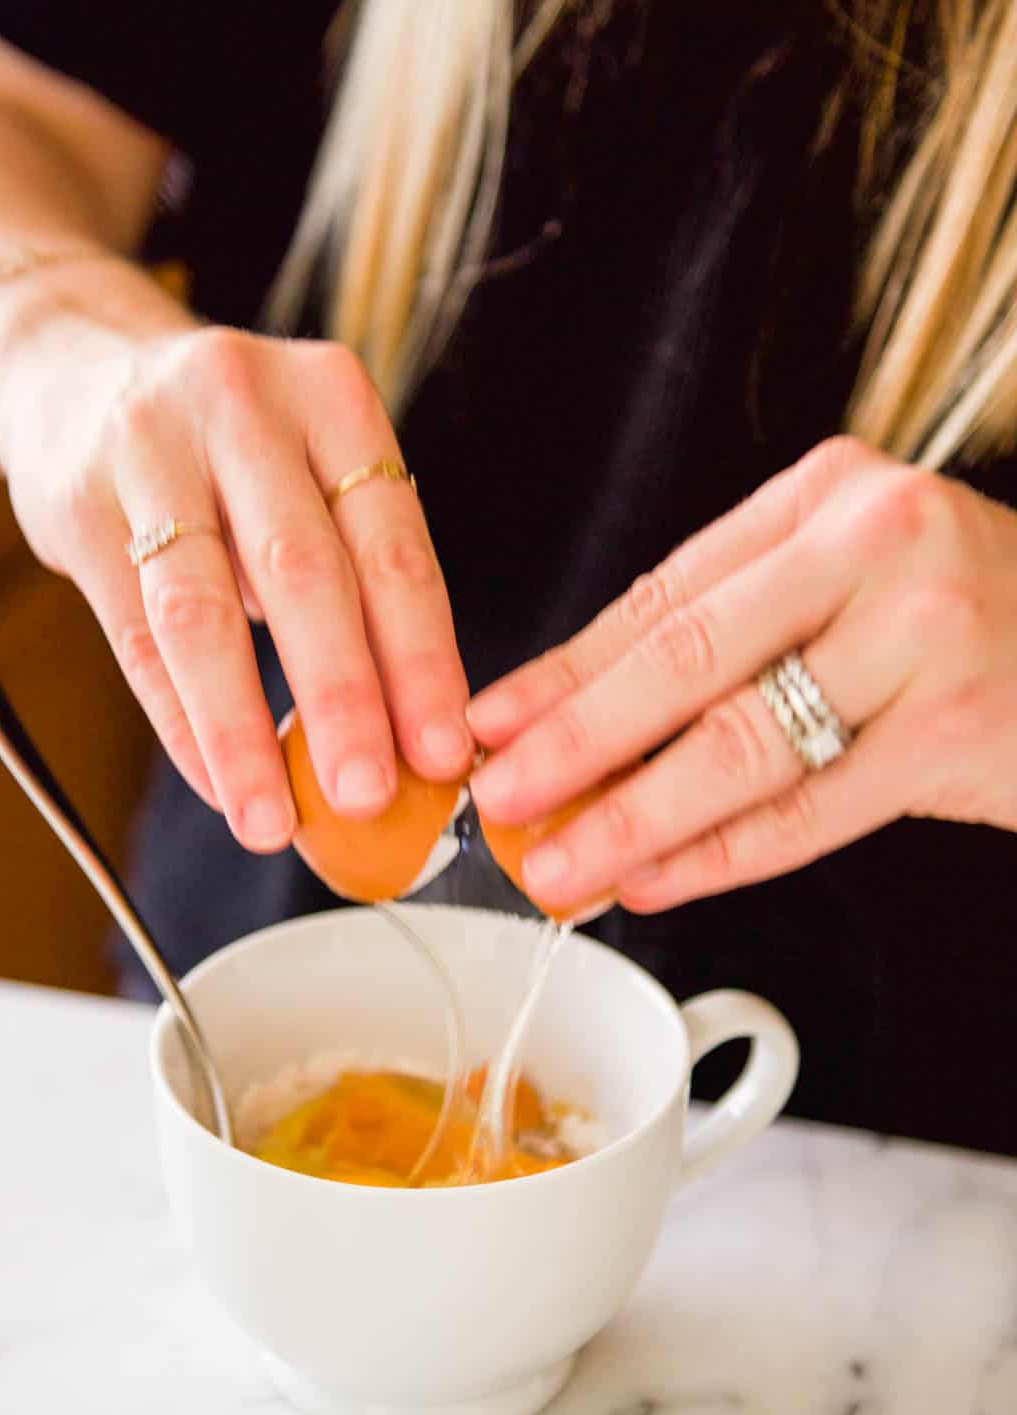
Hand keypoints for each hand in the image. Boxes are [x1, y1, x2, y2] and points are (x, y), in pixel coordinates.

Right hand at [0, 314, 472, 850]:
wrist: (79, 369)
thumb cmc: (231, 450)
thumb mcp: (310, 470)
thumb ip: (358, 576)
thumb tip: (414, 737)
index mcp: (330, 398)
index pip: (390, 545)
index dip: (421, 658)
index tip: (444, 753)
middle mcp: (241, 406)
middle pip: (301, 573)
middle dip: (341, 701)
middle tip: (367, 798)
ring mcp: (147, 449)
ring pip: (200, 614)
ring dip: (242, 732)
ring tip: (271, 823)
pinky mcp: (74, 505)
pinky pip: (134, 636)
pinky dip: (179, 722)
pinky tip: (216, 785)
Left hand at [467, 436, 1016, 917]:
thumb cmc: (964, 625)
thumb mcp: (847, 586)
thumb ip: (729, 632)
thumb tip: (569, 719)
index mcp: (827, 496)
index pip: (665, 595)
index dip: (566, 670)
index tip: (490, 724)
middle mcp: (876, 543)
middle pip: (688, 660)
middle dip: (576, 741)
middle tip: (496, 797)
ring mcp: (925, 634)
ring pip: (741, 744)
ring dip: (633, 815)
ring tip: (558, 863)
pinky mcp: (957, 730)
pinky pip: (810, 809)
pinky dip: (720, 854)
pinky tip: (654, 879)